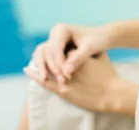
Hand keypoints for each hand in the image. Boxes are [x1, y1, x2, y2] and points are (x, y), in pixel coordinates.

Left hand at [24, 51, 138, 115]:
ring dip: (40, 64)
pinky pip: (44, 81)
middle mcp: (68, 66)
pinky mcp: (62, 90)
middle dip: (49, 57)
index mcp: (77, 55)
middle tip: (46, 55)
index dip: (60, 50)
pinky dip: (35, 75)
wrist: (111, 93)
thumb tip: (87, 45)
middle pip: (53, 57)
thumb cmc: (108, 75)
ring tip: (35, 60)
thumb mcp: (101, 57)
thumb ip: (90, 50)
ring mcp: (64, 78)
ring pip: (47, 68)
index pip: (62, 49)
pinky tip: (28, 69)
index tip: (59, 49)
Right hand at [29, 23, 115, 83]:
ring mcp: (53, 42)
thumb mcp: (89, 48)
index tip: (66, 76)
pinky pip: (45, 59)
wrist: (103, 37)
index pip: (54, 48)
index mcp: (61, 30)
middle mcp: (54, 34)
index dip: (58, 63)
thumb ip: (78, 59)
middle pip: (45, 52)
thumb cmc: (98, 40)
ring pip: (41, 56)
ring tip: (48, 81)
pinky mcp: (55, 50)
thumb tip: (66, 72)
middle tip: (61, 81)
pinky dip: (46, 69)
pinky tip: (49, 80)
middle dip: (51, 67)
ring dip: (44, 68)